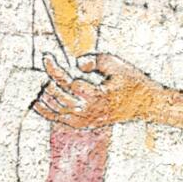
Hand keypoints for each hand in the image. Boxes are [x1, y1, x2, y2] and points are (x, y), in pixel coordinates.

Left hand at [32, 52, 159, 129]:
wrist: (144, 104)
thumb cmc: (131, 82)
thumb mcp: (116, 64)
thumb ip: (95, 60)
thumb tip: (76, 63)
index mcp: (97, 95)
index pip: (67, 82)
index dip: (53, 68)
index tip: (46, 57)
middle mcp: (89, 111)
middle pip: (58, 96)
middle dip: (48, 81)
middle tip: (48, 67)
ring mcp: (86, 120)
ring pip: (56, 111)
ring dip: (45, 96)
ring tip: (42, 82)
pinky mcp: (84, 124)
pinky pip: (60, 120)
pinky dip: (46, 112)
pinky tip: (37, 103)